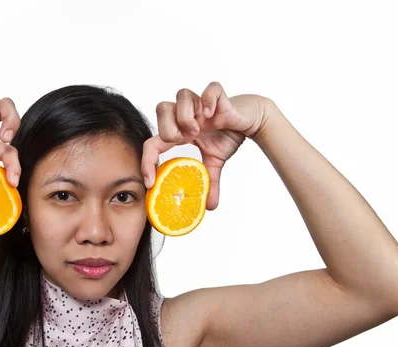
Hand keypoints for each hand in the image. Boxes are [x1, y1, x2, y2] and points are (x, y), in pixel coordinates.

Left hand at [142, 82, 275, 210]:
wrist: (249, 119)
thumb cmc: (226, 135)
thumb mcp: (215, 162)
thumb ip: (209, 182)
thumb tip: (210, 206)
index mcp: (179, 131)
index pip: (153, 142)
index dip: (147, 161)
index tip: (151, 181)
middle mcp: (186, 114)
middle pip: (161, 107)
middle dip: (168, 128)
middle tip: (185, 140)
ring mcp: (201, 103)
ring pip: (181, 95)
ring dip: (187, 115)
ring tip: (200, 129)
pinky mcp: (218, 95)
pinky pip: (209, 89)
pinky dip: (209, 100)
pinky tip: (213, 114)